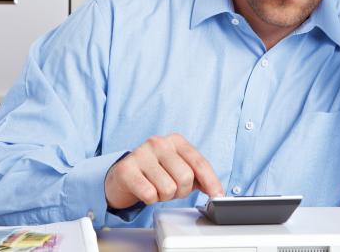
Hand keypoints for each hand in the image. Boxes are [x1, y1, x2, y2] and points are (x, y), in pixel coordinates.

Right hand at [104, 133, 223, 208]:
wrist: (122, 176)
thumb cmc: (155, 173)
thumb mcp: (178, 168)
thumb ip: (198, 175)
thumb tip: (216, 190)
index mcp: (176, 140)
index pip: (199, 162)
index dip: (211, 182)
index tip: (217, 196)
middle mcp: (159, 142)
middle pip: (186, 177)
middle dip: (181, 191)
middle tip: (171, 189)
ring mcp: (141, 153)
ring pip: (168, 188)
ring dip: (163, 196)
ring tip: (156, 188)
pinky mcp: (126, 169)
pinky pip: (149, 194)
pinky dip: (149, 199)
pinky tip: (144, 190)